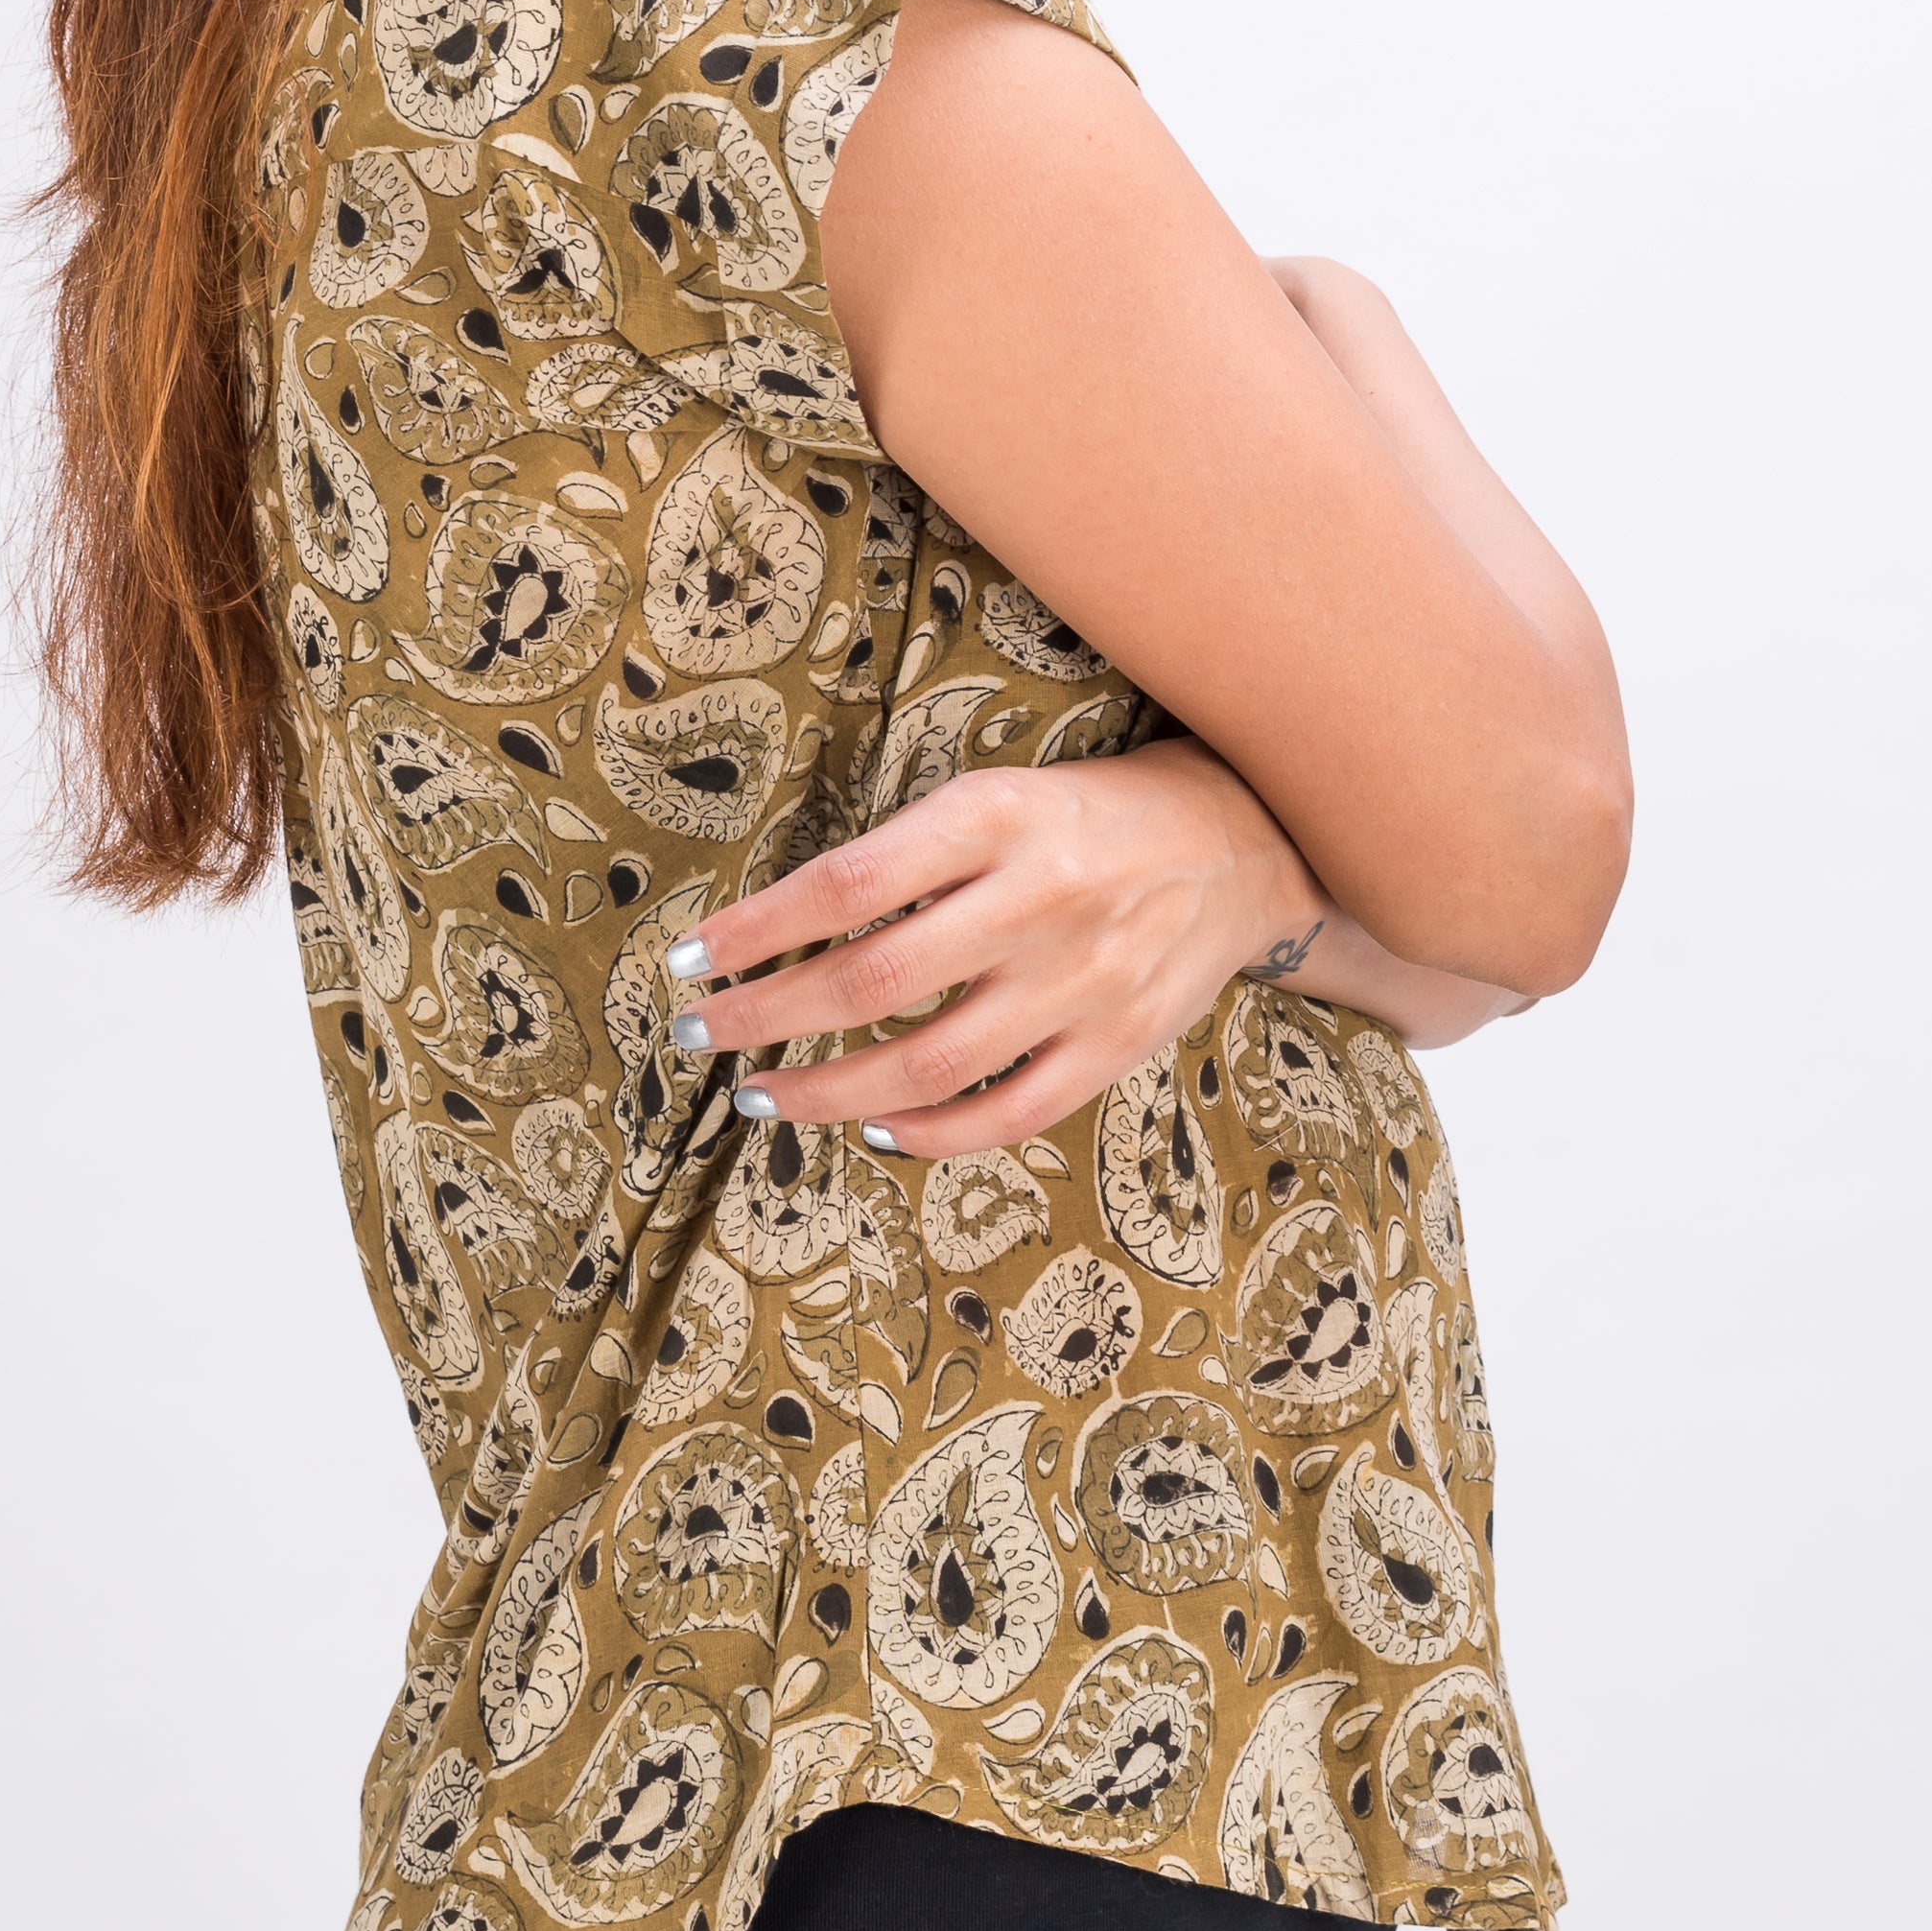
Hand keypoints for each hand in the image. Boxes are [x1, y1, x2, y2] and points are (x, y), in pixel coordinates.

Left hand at [660, 739, 1299, 1160]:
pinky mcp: (1118, 1043)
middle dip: (766, 1019)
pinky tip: (874, 1130)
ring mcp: (1083, 982)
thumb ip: (908, 855)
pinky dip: (930, 1134)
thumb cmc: (1089, 815)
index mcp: (995, 819)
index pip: (846, 885)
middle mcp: (1039, 900)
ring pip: (929, 1064)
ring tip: (763, 1096)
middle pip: (873, 981)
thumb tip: (782, 930)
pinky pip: (1007, 1112)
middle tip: (699, 1039)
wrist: (1245, 840)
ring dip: (827, 1093)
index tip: (686, 962)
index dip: (754, 932)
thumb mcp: (997, 796)